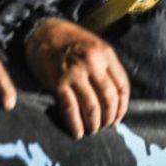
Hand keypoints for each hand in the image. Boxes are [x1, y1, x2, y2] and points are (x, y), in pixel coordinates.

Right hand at [24, 18, 129, 138]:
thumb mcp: (96, 46)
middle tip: (105, 126)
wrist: (42, 32)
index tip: (118, 118)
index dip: (122, 107)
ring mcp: (75, 74)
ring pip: (92, 107)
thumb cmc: (71, 41)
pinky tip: (77, 133)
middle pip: (109, 99)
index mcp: (106, 54)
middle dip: (109, 117)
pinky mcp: (58, 83)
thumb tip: (116, 98)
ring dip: (94, 124)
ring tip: (92, 130)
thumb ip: (107, 67)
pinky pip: (71, 109)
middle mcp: (93, 63)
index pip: (123, 86)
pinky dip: (76, 125)